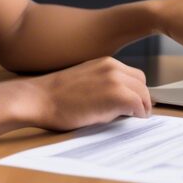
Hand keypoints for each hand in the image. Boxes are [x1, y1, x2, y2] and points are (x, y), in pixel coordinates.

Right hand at [21, 57, 151, 131]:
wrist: (39, 99)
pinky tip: (131, 119)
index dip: (137, 90)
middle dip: (142, 98)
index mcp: (106, 63)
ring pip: (143, 93)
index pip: (134, 75)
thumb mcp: (86, 82)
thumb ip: (105, 86)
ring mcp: (115, 80)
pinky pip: (138, 104)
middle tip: (139, 112)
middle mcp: (113, 68)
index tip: (136, 103)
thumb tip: (121, 103)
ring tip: (135, 118)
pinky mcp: (116, 95)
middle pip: (142, 83)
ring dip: (142, 106)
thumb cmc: (55, 96)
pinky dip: (139, 113)